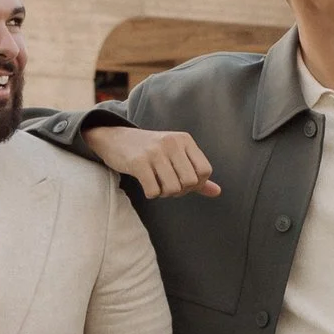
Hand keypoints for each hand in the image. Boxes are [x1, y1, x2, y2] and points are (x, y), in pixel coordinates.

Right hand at [85, 123, 220, 201]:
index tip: (182, 181)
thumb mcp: (176, 156)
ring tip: (157, 184)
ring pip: (173, 189)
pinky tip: (146, 185)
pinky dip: (151, 194)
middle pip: (189, 182)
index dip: (196, 183)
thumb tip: (217, 192)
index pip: (205, 171)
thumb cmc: (150, 151)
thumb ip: (196, 174)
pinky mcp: (138, 162)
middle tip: (167, 185)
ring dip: (164, 193)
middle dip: (180, 191)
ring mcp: (154, 152)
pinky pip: (154, 191)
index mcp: (184, 140)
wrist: (116, 139)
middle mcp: (172, 143)